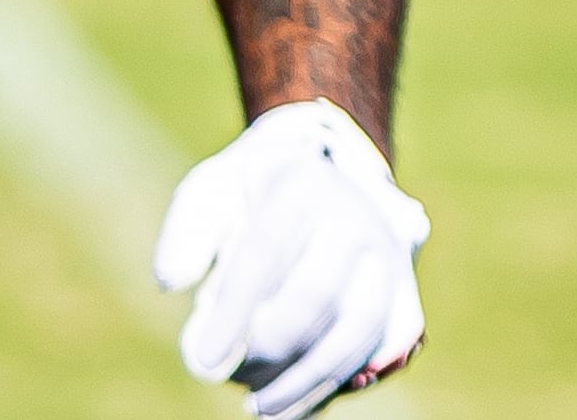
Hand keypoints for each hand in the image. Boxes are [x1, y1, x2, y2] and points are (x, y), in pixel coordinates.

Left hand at [156, 102, 429, 416]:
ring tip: (259, 409)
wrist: (324, 180)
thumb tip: (171, 282)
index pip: (267, 249)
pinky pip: (379, 352)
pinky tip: (294, 408)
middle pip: (316, 294)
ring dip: (305, 379)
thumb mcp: (212, 192)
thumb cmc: (252, 195)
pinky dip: (335, 386)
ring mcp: (387, 259)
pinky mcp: (404, 296)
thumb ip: (187, 232)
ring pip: (356, 331)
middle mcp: (355, 218)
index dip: (235, 309)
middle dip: (268, 348)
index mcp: (302, 183)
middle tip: (228, 377)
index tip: (203, 359)